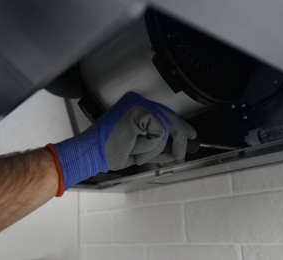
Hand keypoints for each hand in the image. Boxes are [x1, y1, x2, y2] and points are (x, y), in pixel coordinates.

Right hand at [47, 92, 196, 195]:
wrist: (92, 153)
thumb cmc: (110, 151)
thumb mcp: (141, 148)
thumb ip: (158, 145)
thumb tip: (178, 148)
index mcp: (136, 107)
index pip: (165, 114)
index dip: (179, 127)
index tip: (190, 135)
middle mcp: (138, 101)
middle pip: (171, 118)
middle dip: (180, 138)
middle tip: (182, 154)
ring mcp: (139, 104)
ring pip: (167, 128)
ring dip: (154, 148)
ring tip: (135, 150)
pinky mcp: (139, 111)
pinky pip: (159, 133)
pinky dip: (149, 146)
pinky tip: (133, 146)